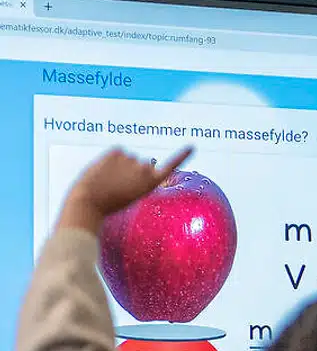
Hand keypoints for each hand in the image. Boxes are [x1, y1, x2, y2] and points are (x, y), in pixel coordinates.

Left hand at [60, 147, 192, 233]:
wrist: (90, 202)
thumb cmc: (110, 203)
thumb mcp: (129, 194)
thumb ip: (135, 178)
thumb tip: (128, 155)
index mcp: (151, 184)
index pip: (170, 166)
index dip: (182, 156)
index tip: (192, 146)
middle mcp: (145, 169)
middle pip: (143, 164)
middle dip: (133, 171)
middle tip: (119, 185)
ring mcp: (131, 159)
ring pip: (128, 159)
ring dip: (119, 166)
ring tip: (108, 180)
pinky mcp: (116, 151)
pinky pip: (117, 152)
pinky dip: (110, 160)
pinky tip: (104, 171)